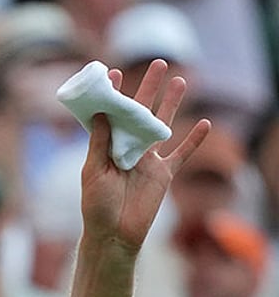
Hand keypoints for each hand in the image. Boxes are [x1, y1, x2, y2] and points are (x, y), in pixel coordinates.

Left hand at [79, 60, 209, 253]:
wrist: (114, 233)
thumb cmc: (96, 204)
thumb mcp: (93, 171)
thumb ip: (99, 142)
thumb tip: (101, 112)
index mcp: (107, 144)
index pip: (111, 113)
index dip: (113, 93)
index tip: (113, 71)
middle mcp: (128, 147)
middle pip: (141, 112)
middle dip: (149, 88)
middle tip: (158, 63)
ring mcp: (148, 159)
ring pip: (162, 125)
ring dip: (172, 104)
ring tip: (181, 80)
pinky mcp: (164, 174)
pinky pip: (182, 154)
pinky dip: (193, 141)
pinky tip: (204, 124)